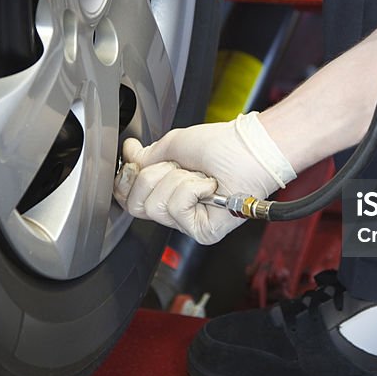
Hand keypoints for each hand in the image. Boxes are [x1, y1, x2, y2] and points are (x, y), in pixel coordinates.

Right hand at [113, 112, 295, 244]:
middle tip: (179, 167)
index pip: (128, 197)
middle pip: (136, 205)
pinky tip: (209, 185)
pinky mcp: (201, 231)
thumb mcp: (174, 144)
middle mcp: (175, 207)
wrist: (249, 149)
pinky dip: (191, 189)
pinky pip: (176, 209)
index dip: (127, 180)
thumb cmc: (223, 144)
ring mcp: (188, 221)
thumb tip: (130, 156)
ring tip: (199, 176)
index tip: (135, 162)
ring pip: (155, 207)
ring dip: (176, 181)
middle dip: (154, 177)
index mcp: (167, 189)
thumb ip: (146, 156)